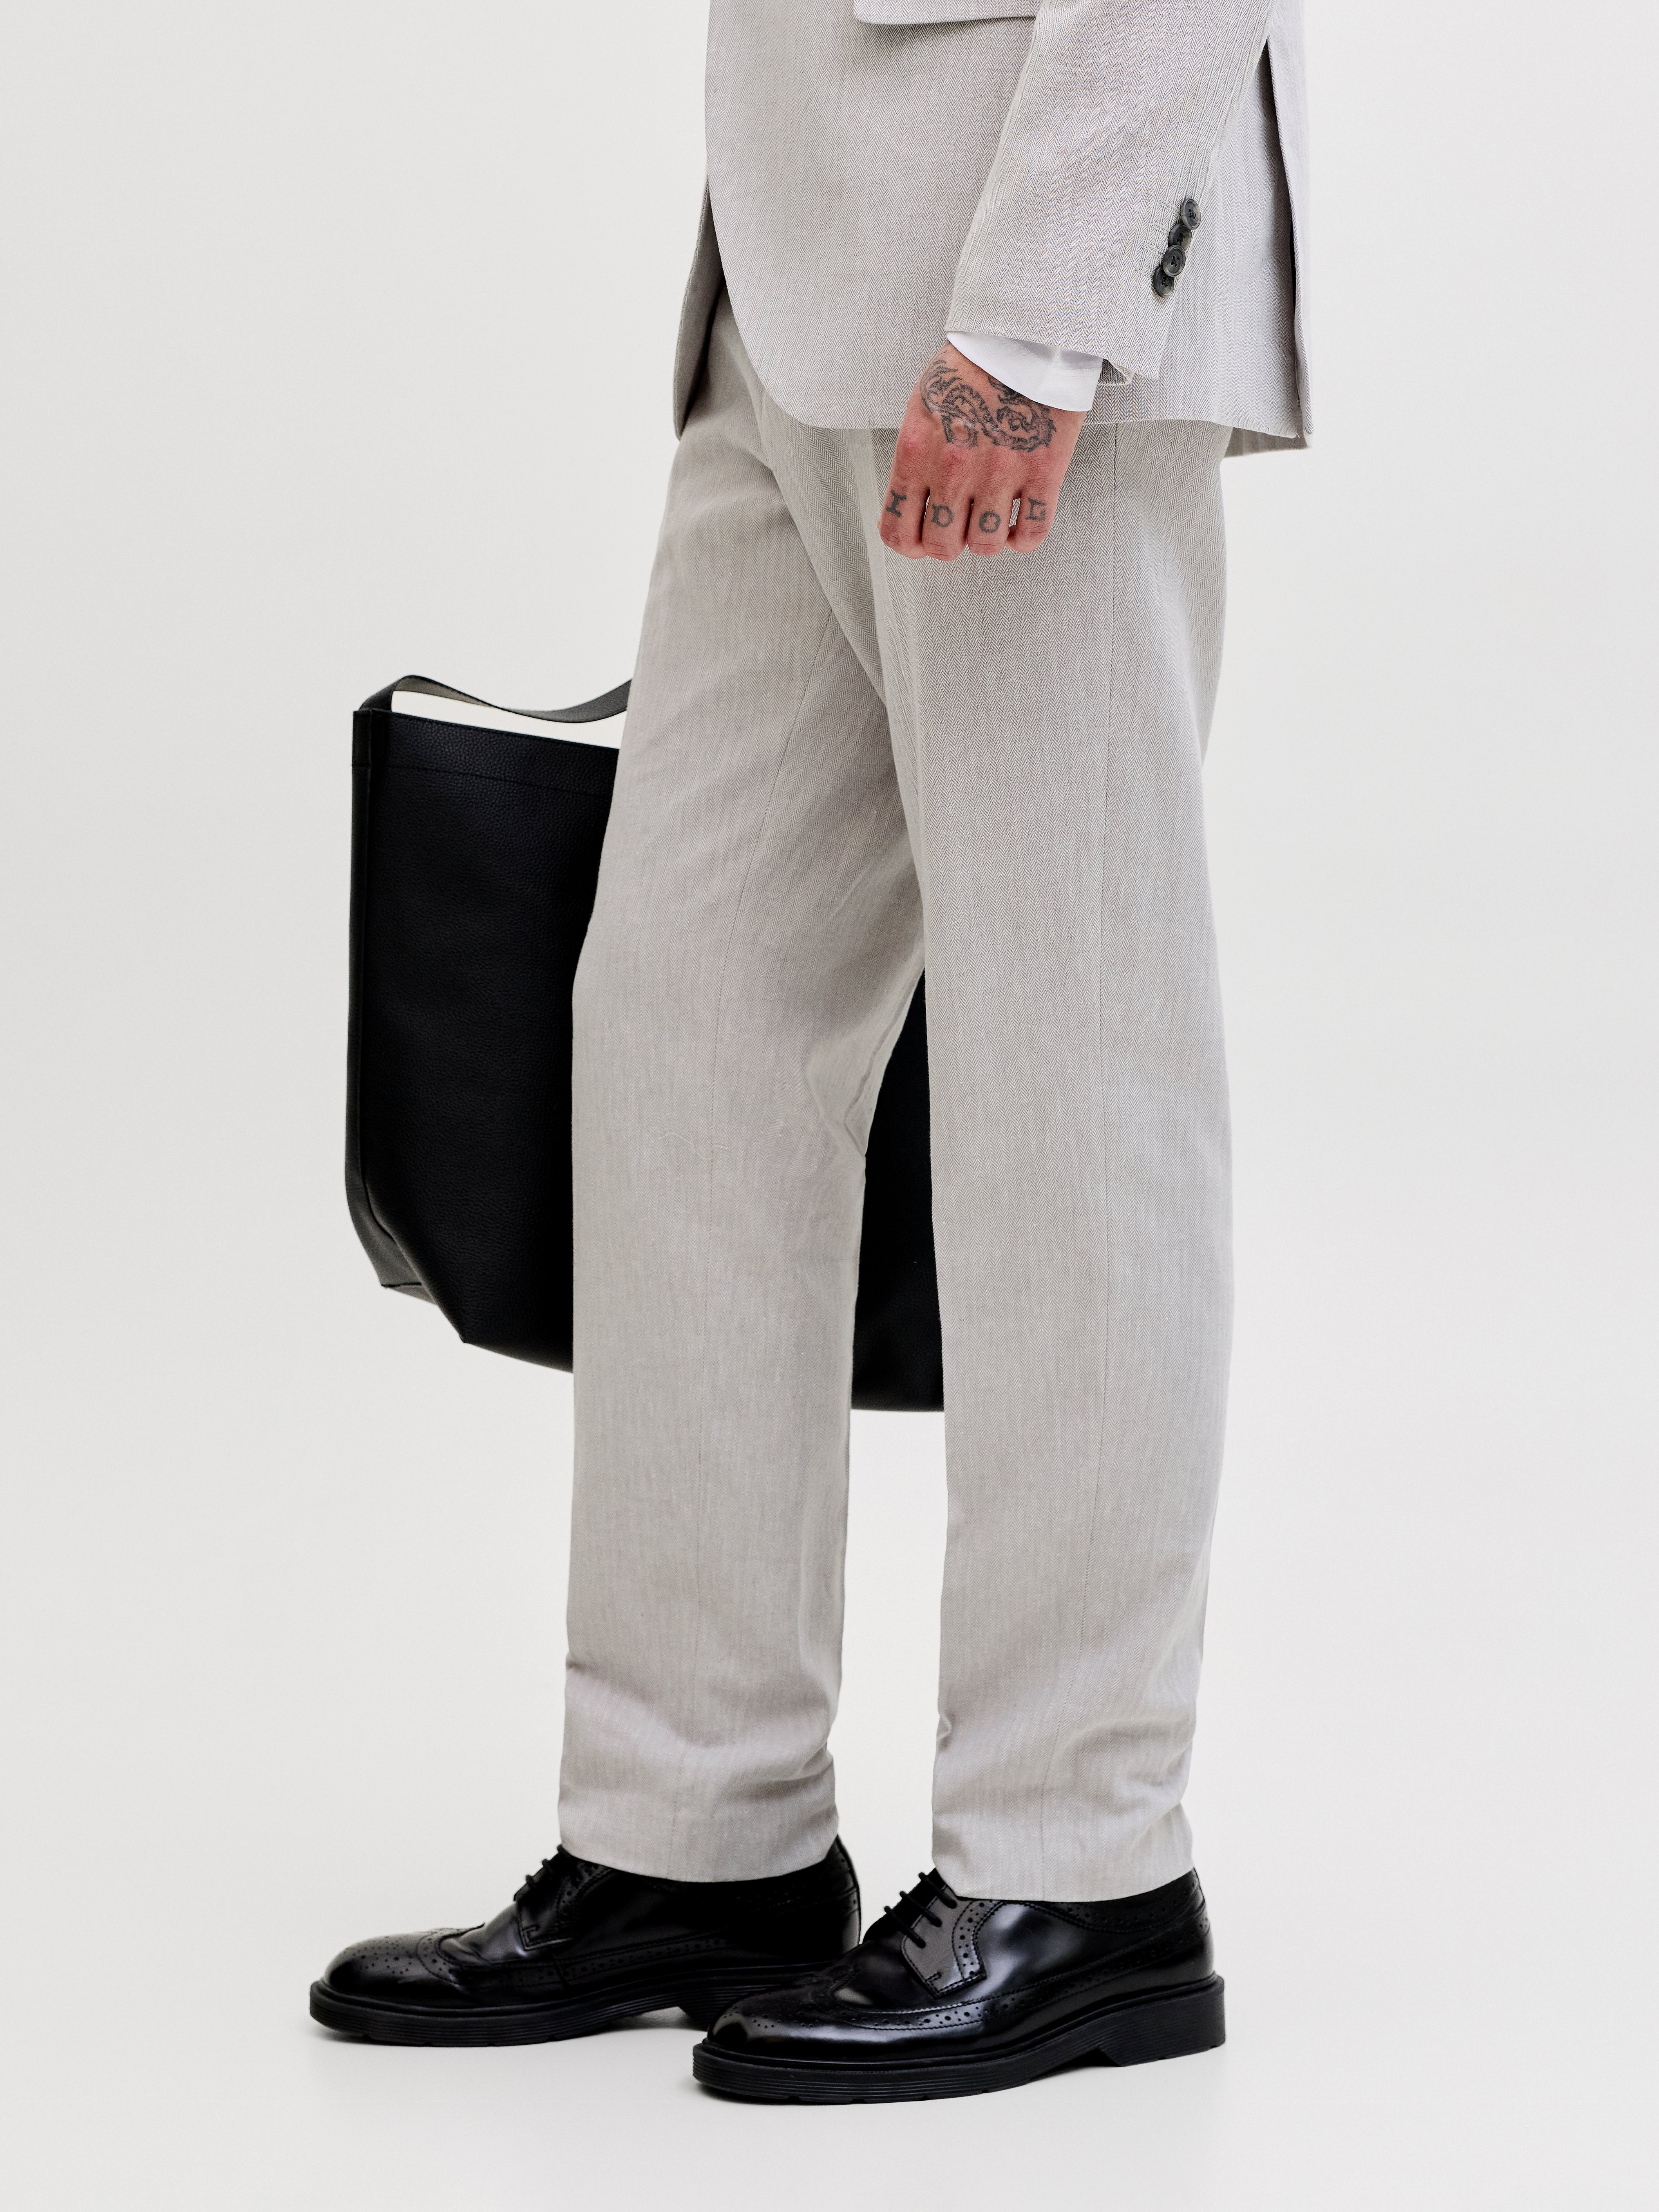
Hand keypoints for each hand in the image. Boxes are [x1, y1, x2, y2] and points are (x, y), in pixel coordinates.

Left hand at [878, 342, 1085, 562]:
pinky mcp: (1042, 473)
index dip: (910, 543)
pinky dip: (1024, 538)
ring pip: (986, 546)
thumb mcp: (923, 408)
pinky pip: (1032, 534)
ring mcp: (1000, 474)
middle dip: (950, 542)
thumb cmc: (971, 368)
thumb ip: (915, 458)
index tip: (920, 536)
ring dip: (987, 538)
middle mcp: (954, 470)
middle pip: (943, 547)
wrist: (1022, 335)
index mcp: (917, 453)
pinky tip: (1020, 522)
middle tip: (960, 523)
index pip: (898, 530)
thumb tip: (914, 501)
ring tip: (991, 517)